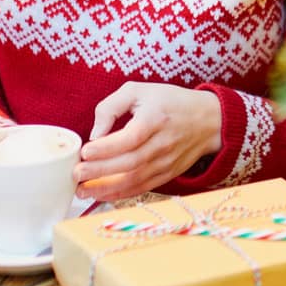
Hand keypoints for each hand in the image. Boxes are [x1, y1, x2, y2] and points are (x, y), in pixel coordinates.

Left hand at [76, 83, 223, 200]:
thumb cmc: (169, 102)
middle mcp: (163, 143)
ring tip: (82, 190)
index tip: (85, 151)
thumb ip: (111, 107)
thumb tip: (95, 134)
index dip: (106, 148)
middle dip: (100, 171)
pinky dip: (120, 194)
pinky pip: (142, 188)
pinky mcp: (168, 174)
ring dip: (106, 188)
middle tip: (77, 174)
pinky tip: (101, 195)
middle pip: (130, 163)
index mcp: (156, 118)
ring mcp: (167, 162)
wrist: (208, 120)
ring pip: (135, 180)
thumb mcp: (139, 91)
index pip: (130, 138)